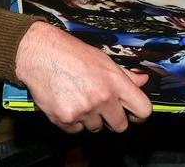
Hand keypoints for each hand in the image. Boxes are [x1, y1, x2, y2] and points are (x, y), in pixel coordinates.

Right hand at [15, 21, 151, 132]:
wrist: (41, 54)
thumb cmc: (72, 54)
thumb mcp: (103, 60)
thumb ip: (125, 75)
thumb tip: (143, 80)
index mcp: (115, 82)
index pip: (143, 109)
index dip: (139, 115)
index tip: (134, 115)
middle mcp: (102, 98)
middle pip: (120, 126)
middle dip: (113, 119)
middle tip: (103, 108)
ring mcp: (84, 110)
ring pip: (96, 128)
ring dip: (90, 118)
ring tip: (80, 99)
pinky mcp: (66, 119)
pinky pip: (76, 130)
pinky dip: (73, 121)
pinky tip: (68, 103)